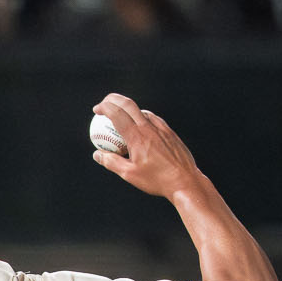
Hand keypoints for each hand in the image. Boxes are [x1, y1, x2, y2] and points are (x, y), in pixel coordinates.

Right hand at [90, 95, 204, 199]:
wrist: (184, 180)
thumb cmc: (156, 180)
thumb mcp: (129, 174)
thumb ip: (111, 162)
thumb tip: (97, 154)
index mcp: (137, 137)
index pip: (117, 114)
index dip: (104, 108)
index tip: (97, 110)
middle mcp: (149, 128)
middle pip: (128, 104)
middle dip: (113, 99)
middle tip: (105, 104)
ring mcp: (161, 128)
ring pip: (141, 110)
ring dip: (128, 108)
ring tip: (121, 117)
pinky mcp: (169, 131)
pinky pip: (153, 119)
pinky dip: (142, 117)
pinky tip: (140, 126)